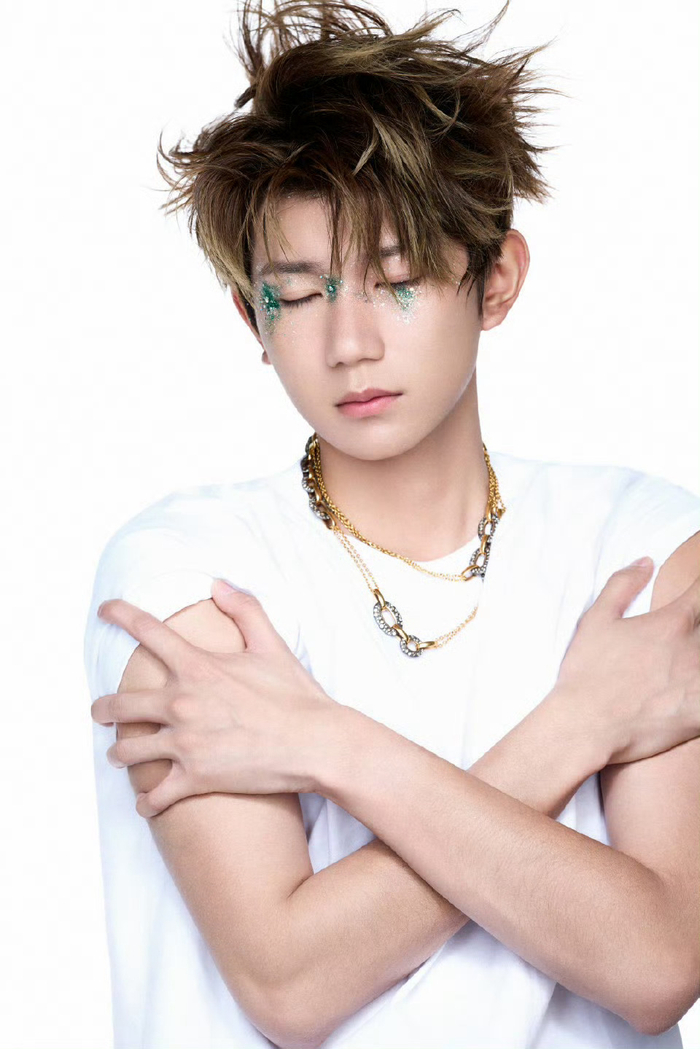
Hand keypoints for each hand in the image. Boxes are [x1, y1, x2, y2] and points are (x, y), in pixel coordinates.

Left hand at [91, 580, 339, 815]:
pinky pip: (155, 795)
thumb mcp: (272, 645)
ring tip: (119, 756)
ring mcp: (185, 743)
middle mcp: (182, 703)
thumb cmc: (296, 696)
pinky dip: (147, 802)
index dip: (121, 615)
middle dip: (104, 709)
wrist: (315, 744)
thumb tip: (219, 585)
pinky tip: (146, 804)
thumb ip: (244, 610)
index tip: (105, 609)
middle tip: (100, 712)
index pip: (148, 632)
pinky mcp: (195, 777)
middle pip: (120, 705)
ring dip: (120, 754)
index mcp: (198, 666)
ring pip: (129, 751)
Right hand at [553, 558, 699, 765]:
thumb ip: (622, 585)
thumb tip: (645, 562)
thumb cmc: (588, 672)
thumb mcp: (596, 620)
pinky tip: (695, 688)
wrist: (587, 724)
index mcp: (673, 622)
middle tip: (685, 634)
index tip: (695, 594)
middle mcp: (695, 648)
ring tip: (690, 659)